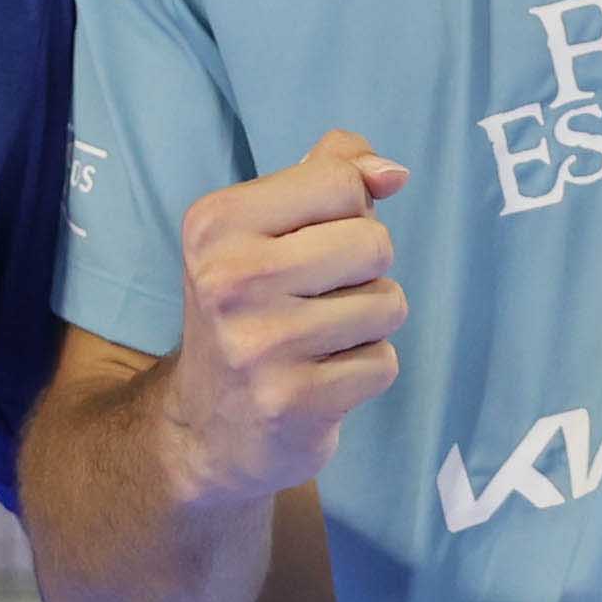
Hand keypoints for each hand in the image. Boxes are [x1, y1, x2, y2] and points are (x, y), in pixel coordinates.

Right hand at [159, 129, 411, 513]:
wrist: (207, 428)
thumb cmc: (251, 308)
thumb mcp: (264, 229)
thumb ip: (328, 175)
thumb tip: (394, 172)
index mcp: (216, 223)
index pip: (340, 180)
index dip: (348, 211)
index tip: (308, 243)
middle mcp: (230, 279)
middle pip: (374, 242)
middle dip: (365, 270)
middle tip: (316, 298)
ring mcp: (262, 343)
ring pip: (389, 303)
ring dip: (369, 323)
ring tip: (319, 339)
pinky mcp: (296, 401)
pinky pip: (384, 362)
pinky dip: (365, 371)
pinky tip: (321, 378)